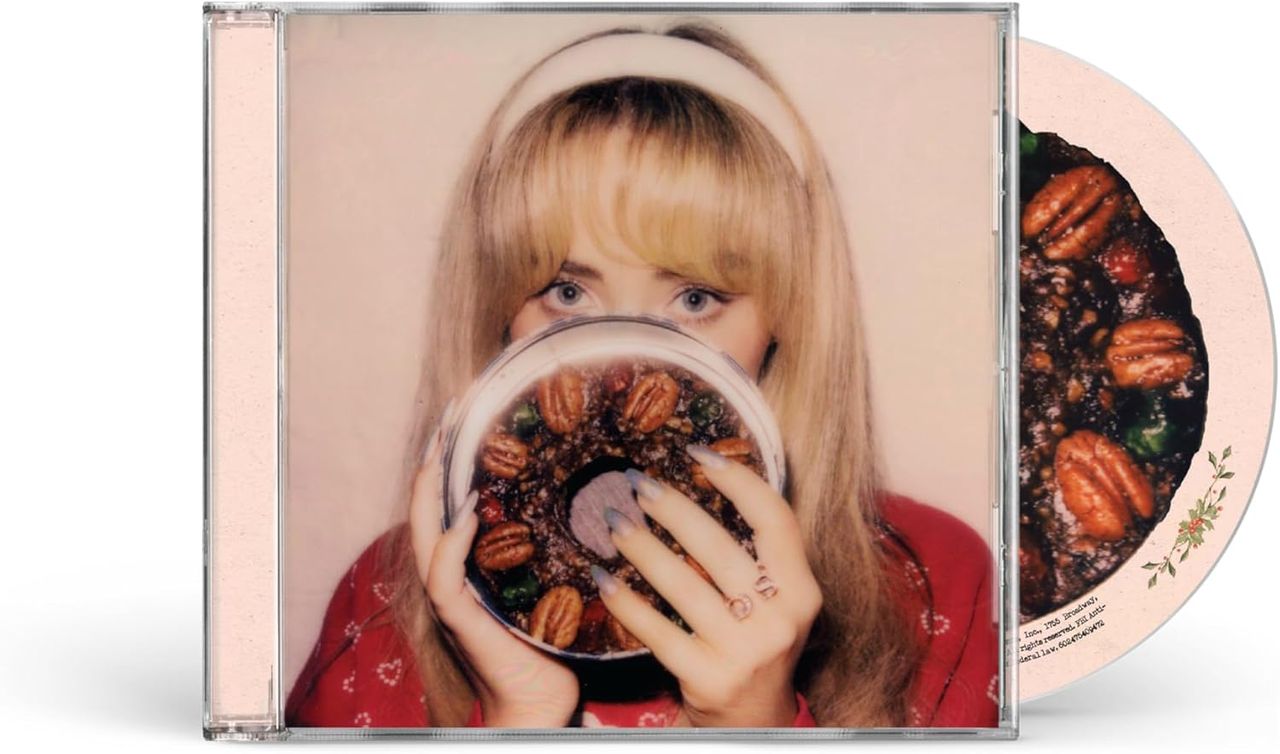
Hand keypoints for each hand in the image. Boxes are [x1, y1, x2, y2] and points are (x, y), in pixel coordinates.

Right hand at [410, 413, 578, 726]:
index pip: (448, 506)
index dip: (447, 465)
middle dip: (430, 465)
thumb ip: (559, 545)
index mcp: (472, 566)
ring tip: (439, 450)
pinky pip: (444, 578)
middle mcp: (453, 577)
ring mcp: (452, 599)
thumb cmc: (556, 643)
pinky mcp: (461, 621)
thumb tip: (604, 495)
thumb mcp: (556, 582)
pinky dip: (452, 543)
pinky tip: (469, 512)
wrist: (543, 701)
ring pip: (424, 536)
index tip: (462, 419)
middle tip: (446, 418)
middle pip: (425, 512)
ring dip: (428, 492)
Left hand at [592, 445, 823, 726]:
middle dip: (674, 509)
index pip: (775, 519)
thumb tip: (710, 475)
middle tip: (641, 484)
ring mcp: (745, 652)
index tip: (698, 452)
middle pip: (719, 546)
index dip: (738, 480)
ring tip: (614, 522)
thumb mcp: (779, 599)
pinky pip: (657, 631)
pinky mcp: (708, 679)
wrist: (754, 723)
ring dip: (641, 547)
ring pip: (683, 585)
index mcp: (803, 590)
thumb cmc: (759, 643)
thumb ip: (760, 552)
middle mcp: (780, 619)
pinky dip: (626, 602)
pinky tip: (604, 578)